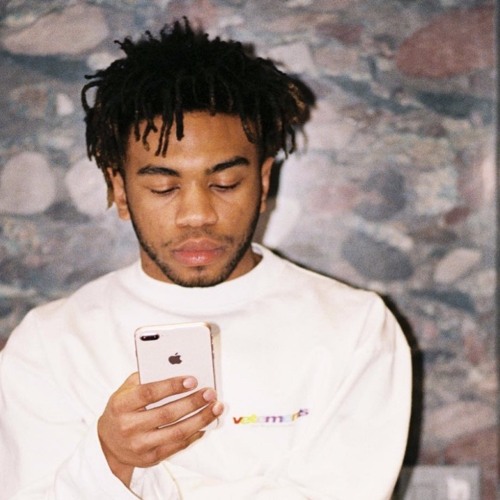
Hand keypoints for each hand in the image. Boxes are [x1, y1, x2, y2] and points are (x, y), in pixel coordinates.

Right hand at [98, 373, 222, 485]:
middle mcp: (129, 426)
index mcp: (121, 405)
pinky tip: (206, 423)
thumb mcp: (126, 390)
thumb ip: (146, 378)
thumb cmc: (123, 408)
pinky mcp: (151, 458)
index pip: (148, 393)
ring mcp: (140, 445)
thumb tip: (176, 367)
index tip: (192, 379)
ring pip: (176, 432)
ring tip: (216, 407)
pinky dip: (195, 433)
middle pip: (167, 414)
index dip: (171, 386)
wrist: (108, 444)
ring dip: (200, 419)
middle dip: (192, 402)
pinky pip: (178, 446)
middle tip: (210, 392)